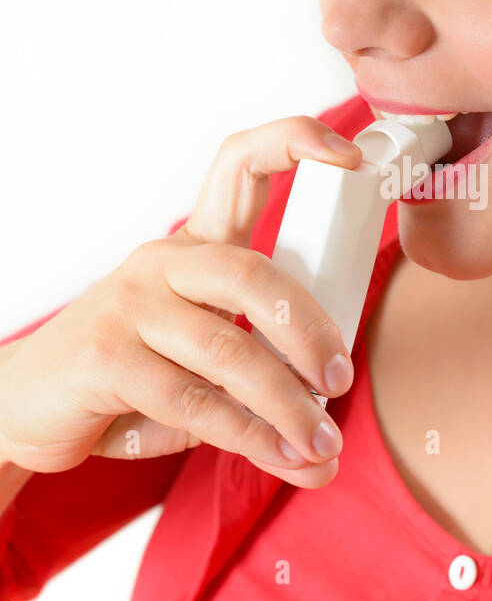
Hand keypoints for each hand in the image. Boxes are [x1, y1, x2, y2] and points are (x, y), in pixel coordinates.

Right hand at [0, 117, 363, 489]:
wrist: (27, 407)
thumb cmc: (128, 378)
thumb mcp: (200, 366)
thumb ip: (262, 388)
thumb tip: (329, 442)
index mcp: (193, 247)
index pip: (240, 166)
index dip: (293, 143)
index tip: (350, 157)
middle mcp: (162, 263)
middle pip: (253, 274)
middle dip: (308, 330)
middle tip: (340, 378)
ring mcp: (130, 305)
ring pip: (230, 351)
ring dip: (287, 406)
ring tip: (321, 443)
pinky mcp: (106, 357)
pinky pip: (195, 400)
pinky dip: (248, 436)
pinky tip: (279, 457)